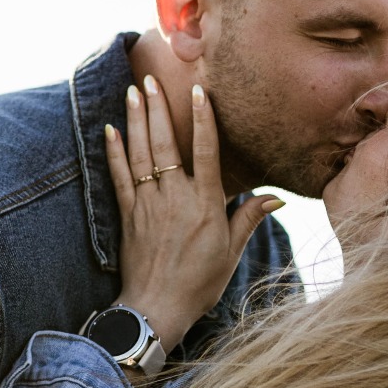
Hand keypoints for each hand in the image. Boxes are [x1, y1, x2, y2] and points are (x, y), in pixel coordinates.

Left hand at [104, 77, 282, 352]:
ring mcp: (148, 205)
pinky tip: (111, 129)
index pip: (205, 151)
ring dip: (136, 120)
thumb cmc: (198, 284)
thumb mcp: (230, 253)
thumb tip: (276, 198)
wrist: (156, 309)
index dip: (202, 119)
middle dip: (158, 108)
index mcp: (205, 205)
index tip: (198, 91)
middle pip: (166, 143)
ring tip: (134, 91)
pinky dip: (115, 152)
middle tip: (152, 78)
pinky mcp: (128, 216)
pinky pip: (120, 177)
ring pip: (140, 154)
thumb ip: (248, 219)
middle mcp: (175, 198)